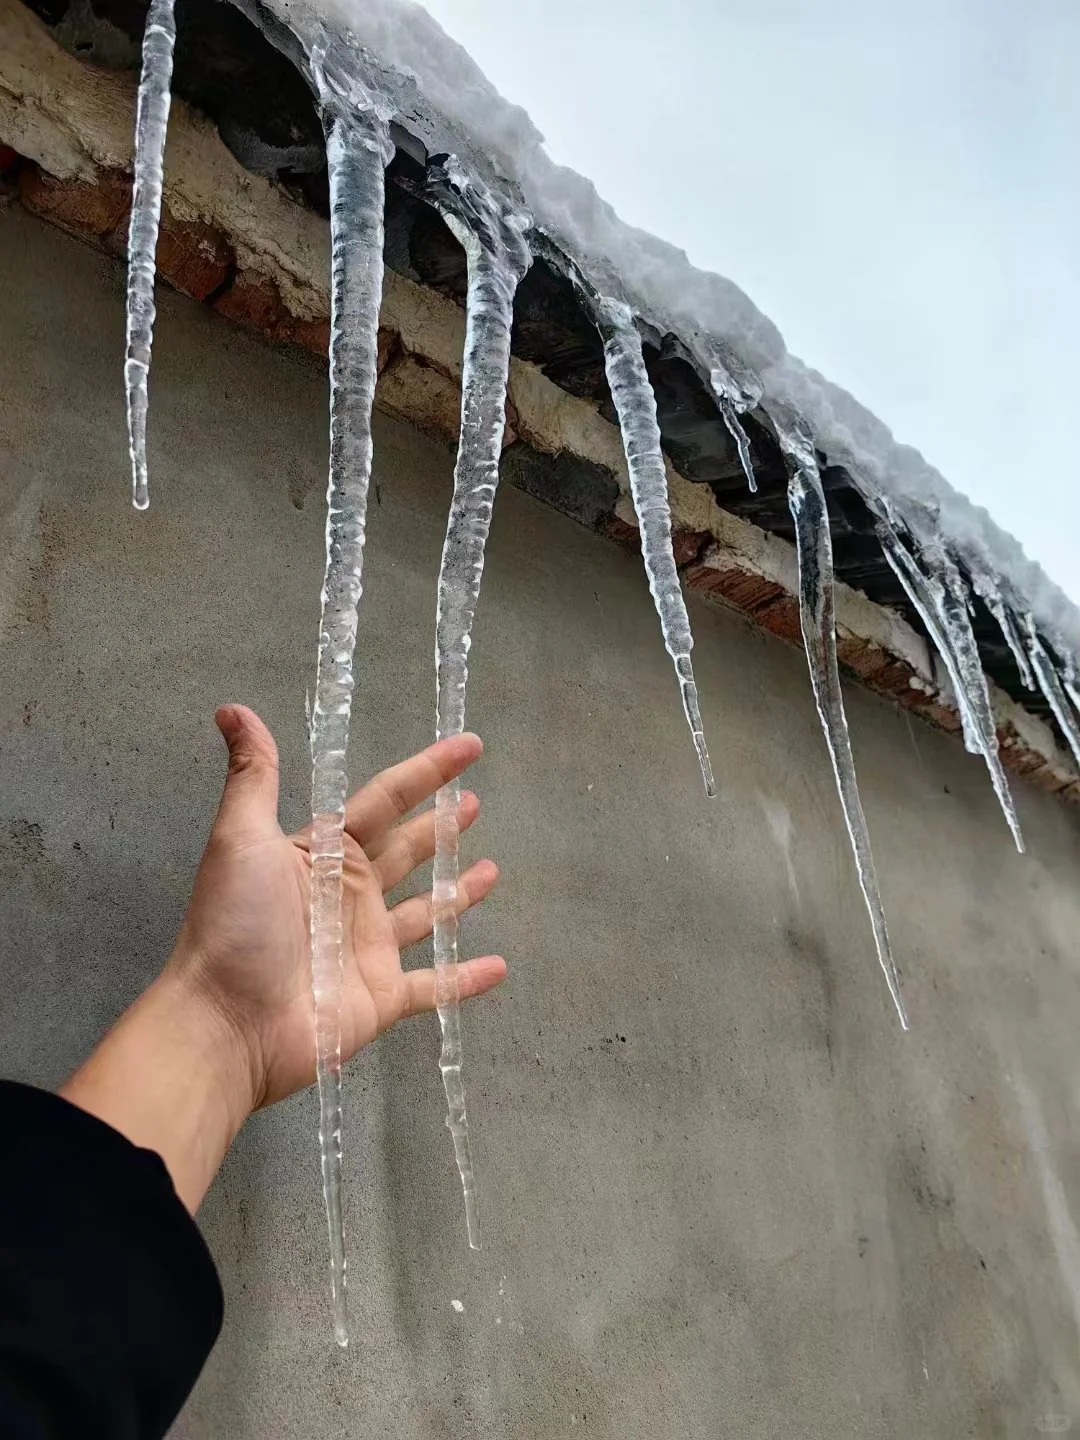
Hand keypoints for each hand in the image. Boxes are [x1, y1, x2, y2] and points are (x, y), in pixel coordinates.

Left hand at [62, 706, 505, 1211]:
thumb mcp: (240, 839)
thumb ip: (253, 776)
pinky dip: (465, 979)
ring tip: (491, 870)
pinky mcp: (382, 998)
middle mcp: (349, 897)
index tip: (468, 746)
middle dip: (439, 830)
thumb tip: (232, 709)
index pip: (386, 801)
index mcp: (323, 855)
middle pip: (406, 853)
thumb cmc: (235, 925)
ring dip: (457, 894)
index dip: (426, 773)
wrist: (226, 1021)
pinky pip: (435, 986)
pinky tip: (500, 967)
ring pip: (425, 914)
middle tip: (474, 804)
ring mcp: (369, 949)